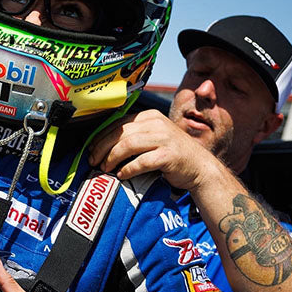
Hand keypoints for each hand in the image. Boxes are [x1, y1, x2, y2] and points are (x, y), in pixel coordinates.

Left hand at [87, 109, 218, 190]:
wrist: (200, 167)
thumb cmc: (172, 155)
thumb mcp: (154, 137)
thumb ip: (135, 136)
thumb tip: (103, 144)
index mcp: (150, 116)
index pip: (119, 123)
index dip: (101, 136)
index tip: (90, 149)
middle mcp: (157, 123)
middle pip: (120, 133)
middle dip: (102, 147)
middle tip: (93, 161)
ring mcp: (164, 138)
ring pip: (128, 145)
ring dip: (112, 157)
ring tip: (104, 168)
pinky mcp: (169, 155)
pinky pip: (142, 161)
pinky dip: (129, 169)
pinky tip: (122, 175)